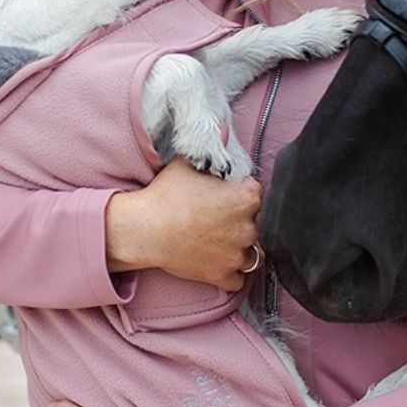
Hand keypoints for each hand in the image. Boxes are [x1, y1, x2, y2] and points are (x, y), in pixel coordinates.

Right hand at [105, 157, 261, 290]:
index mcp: (247, 198)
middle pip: (259, 224)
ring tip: (223, 241)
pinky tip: (218, 261)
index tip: (231, 195)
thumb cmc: (168, 194)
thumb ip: (213, 148)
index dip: (244, 193)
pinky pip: (240, 279)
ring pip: (254, 253)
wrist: (146, 230)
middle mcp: (249, 227)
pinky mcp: (223, 276)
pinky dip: (231, 272)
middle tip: (223, 219)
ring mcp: (237, 254)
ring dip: (242, 248)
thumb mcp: (189, 164)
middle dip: (245, 221)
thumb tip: (224, 127)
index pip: (259, 194)